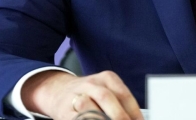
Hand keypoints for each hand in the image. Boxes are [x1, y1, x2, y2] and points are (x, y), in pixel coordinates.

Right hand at [22, 70, 142, 119]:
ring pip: (88, 108)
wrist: (59, 91)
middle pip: (106, 98)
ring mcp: (76, 97)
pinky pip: (78, 118)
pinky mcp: (64, 111)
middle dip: (119, 116)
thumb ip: (120, 103)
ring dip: (102, 119)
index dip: (134, 112)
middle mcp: (91, 84)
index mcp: (107, 78)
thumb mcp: (107, 91)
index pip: (124, 94)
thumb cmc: (90, 95)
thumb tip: (136, 118)